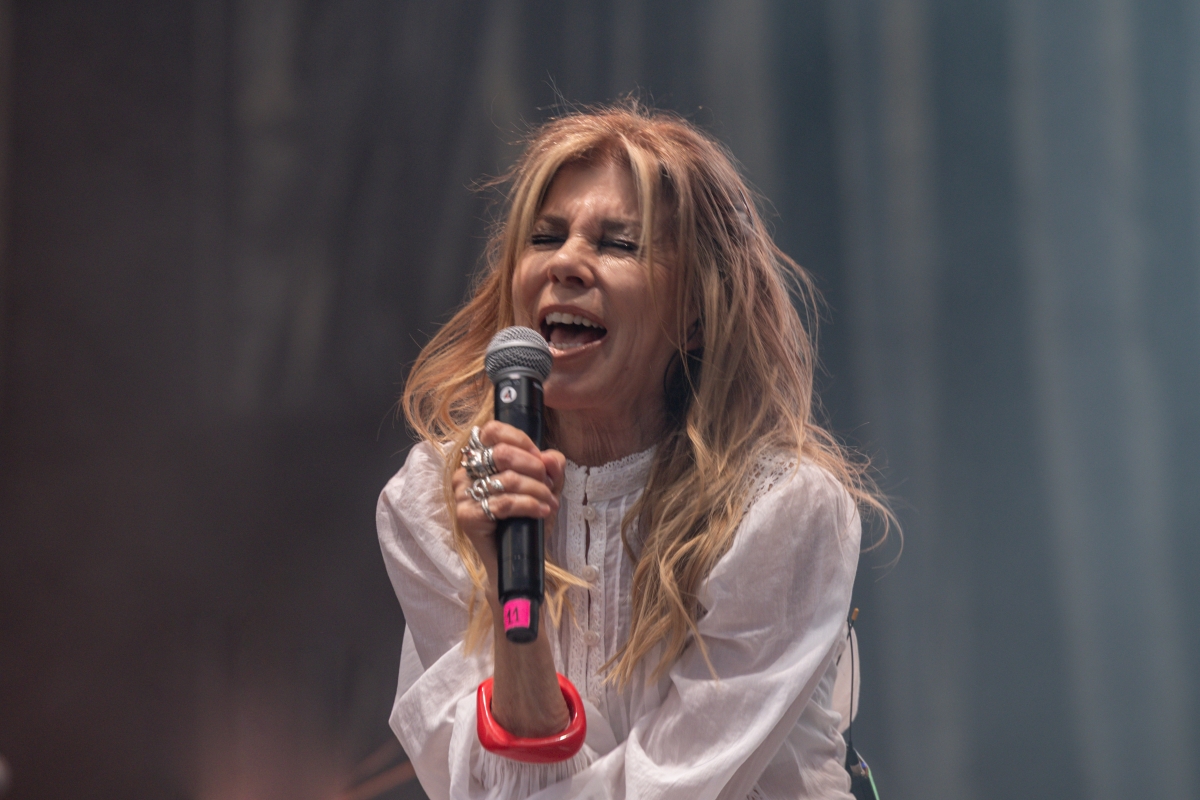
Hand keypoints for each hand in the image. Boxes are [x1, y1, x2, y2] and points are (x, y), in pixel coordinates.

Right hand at [453, 421, 565, 609]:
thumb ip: (551, 468)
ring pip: (507, 480)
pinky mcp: (467, 516)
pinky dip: (529, 505)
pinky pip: (503, 503)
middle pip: (502, 453)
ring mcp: (462, 494)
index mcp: (479, 459)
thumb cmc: (525, 520)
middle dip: (534, 468)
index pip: (493, 430)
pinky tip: (541, 511)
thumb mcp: (545, 488)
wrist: (515, 560)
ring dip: (536, 490)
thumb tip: (551, 457)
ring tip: (549, 502)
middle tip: (549, 484)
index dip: (522, 441)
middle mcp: (465, 473)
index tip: (541, 460)